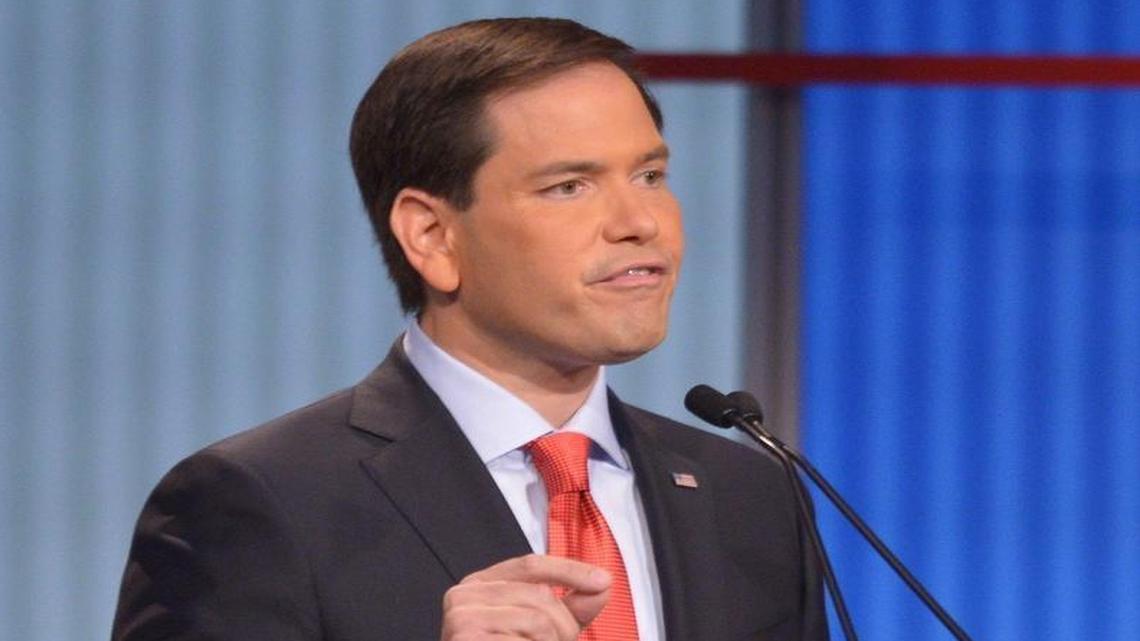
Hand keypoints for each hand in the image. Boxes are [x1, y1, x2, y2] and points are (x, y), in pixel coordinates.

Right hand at [440, 554, 611, 639]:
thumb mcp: (542, 629)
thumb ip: (570, 608)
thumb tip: (601, 586)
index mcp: (482, 584)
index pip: (530, 565)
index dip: (570, 571)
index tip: (603, 581)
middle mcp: (465, 595)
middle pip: (540, 595)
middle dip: (563, 625)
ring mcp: (461, 619)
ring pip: (537, 621)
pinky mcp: (465, 639)